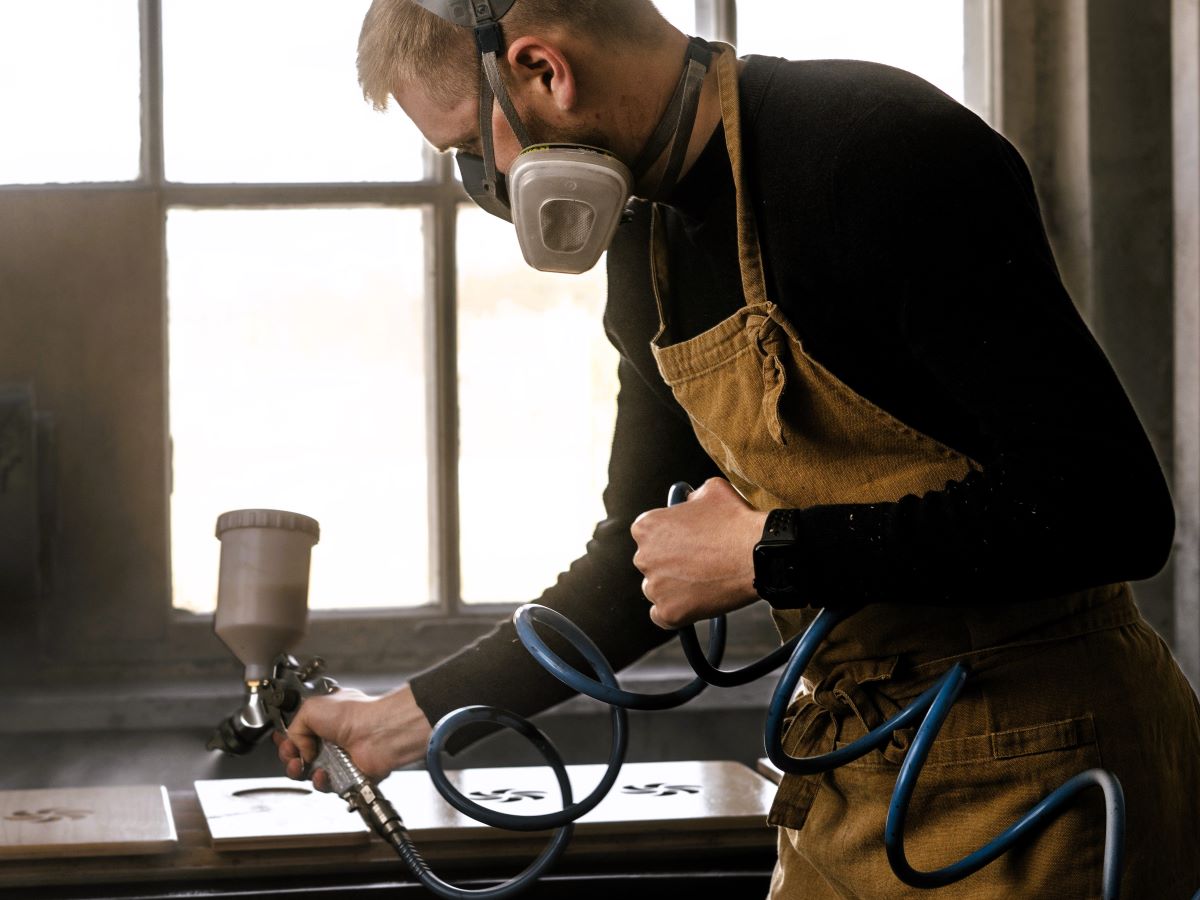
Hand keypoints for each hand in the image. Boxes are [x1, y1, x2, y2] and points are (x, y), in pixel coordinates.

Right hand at [273, 683, 431, 791]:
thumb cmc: (354, 714)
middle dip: (289, 757)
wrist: (377, 733)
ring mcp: (339, 759)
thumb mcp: (310, 708)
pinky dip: (320, 782)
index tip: (282, 742)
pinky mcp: (346, 777)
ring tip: (301, 765)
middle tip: (291, 754)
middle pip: (300, 756)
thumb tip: (295, 746)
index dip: (287, 739)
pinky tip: (322, 773)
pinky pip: (326, 786)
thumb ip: (293, 728)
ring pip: (309, 774)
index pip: (299, 733)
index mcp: (324, 720)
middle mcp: (331, 740)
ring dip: (300, 771)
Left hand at [631, 477, 766, 629]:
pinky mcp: (669, 613)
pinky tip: (694, 602)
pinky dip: (676, 612)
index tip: (686, 542)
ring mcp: (655, 587)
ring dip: (674, 587)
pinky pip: (662, 616)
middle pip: (651, 562)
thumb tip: (689, 501)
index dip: (668, 538)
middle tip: (698, 562)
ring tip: (703, 580)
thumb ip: (691, 496)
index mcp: (647, 527)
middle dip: (670, 563)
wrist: (758, 555)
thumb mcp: (711, 490)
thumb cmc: (736, 521)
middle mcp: (644, 557)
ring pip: (657, 589)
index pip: (648, 535)